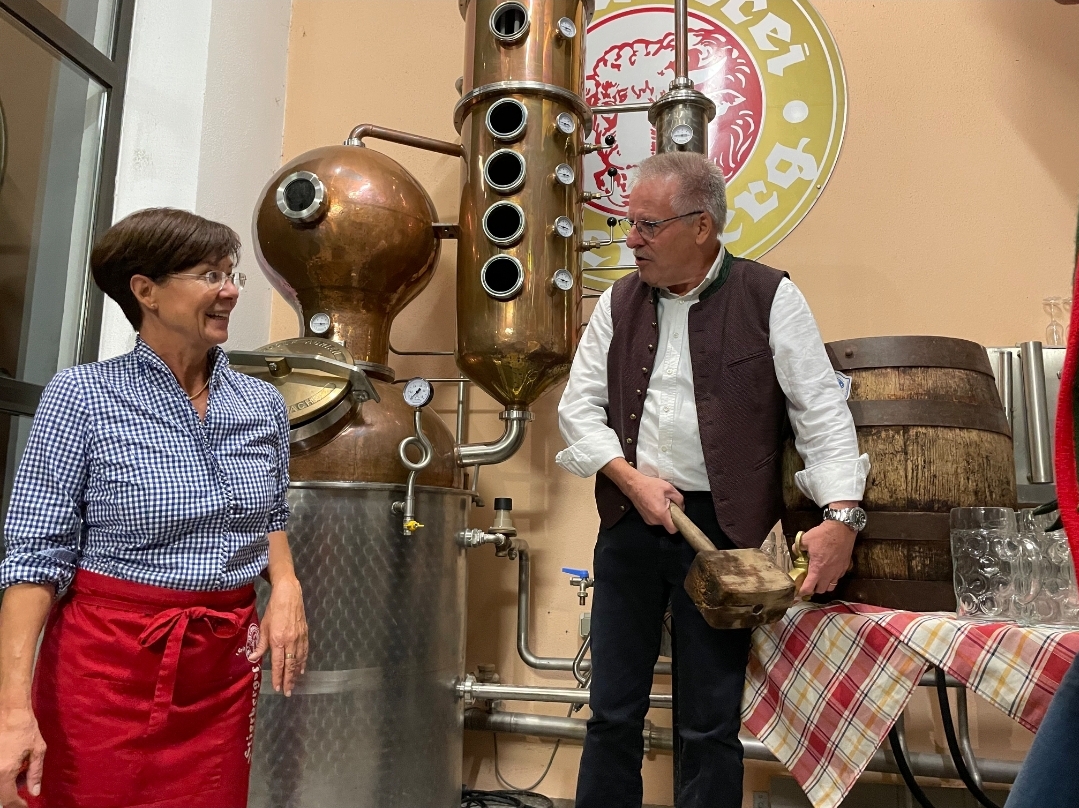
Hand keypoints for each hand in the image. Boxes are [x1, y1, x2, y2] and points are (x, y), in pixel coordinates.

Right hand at [0, 705, 44, 807]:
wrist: (9, 710)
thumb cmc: (25, 728)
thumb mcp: (37, 751)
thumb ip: (35, 774)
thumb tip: (34, 791)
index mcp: (4, 772)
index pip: (8, 800)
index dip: (17, 806)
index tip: (25, 805)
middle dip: (11, 794)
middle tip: (23, 781)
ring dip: (6, 783)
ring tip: (19, 768)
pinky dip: (2, 775)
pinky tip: (12, 764)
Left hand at [248, 576, 307, 696]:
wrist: (289, 595)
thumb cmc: (273, 609)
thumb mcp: (263, 625)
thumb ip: (260, 643)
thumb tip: (254, 658)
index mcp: (278, 640)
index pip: (278, 663)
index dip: (278, 677)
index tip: (278, 688)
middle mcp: (290, 641)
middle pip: (290, 665)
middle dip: (289, 679)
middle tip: (288, 692)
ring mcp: (299, 638)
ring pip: (299, 660)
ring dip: (296, 673)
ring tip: (294, 683)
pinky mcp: (305, 633)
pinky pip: (305, 651)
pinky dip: (303, 661)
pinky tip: (302, 669)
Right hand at [625, 474, 683, 533]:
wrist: (634, 485)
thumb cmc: (649, 486)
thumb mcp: (669, 488)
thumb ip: (679, 499)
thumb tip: (682, 507)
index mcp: (661, 514)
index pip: (673, 529)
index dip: (678, 525)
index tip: (679, 517)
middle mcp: (654, 520)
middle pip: (668, 524)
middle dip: (671, 515)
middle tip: (669, 504)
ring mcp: (648, 520)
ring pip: (662, 521)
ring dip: (664, 514)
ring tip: (661, 502)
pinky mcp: (645, 518)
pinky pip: (655, 519)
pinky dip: (658, 513)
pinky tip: (655, 503)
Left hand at [798, 518, 855, 596]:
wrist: (842, 529)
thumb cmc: (823, 535)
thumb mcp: (805, 539)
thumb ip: (798, 547)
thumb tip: (795, 551)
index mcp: (817, 569)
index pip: (809, 588)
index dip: (802, 592)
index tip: (798, 591)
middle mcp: (828, 573)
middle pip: (821, 590)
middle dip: (814, 589)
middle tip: (808, 582)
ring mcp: (838, 571)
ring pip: (831, 586)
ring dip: (824, 585)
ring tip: (819, 579)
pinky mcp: (844, 567)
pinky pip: (838, 578)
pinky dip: (832, 578)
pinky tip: (828, 571)